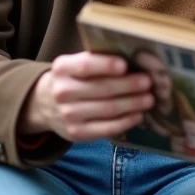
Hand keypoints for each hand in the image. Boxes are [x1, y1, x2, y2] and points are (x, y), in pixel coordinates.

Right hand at [18, 52, 153, 141]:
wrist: (46, 104)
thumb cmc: (72, 79)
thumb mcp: (75, 65)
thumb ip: (98, 61)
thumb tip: (135, 61)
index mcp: (63, 68)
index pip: (86, 66)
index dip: (106, 65)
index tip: (125, 65)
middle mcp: (62, 92)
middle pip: (101, 88)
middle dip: (129, 86)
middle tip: (148, 82)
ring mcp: (68, 115)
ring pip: (107, 109)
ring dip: (132, 104)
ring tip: (149, 99)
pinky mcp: (76, 133)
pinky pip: (106, 128)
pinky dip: (125, 121)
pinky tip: (138, 115)